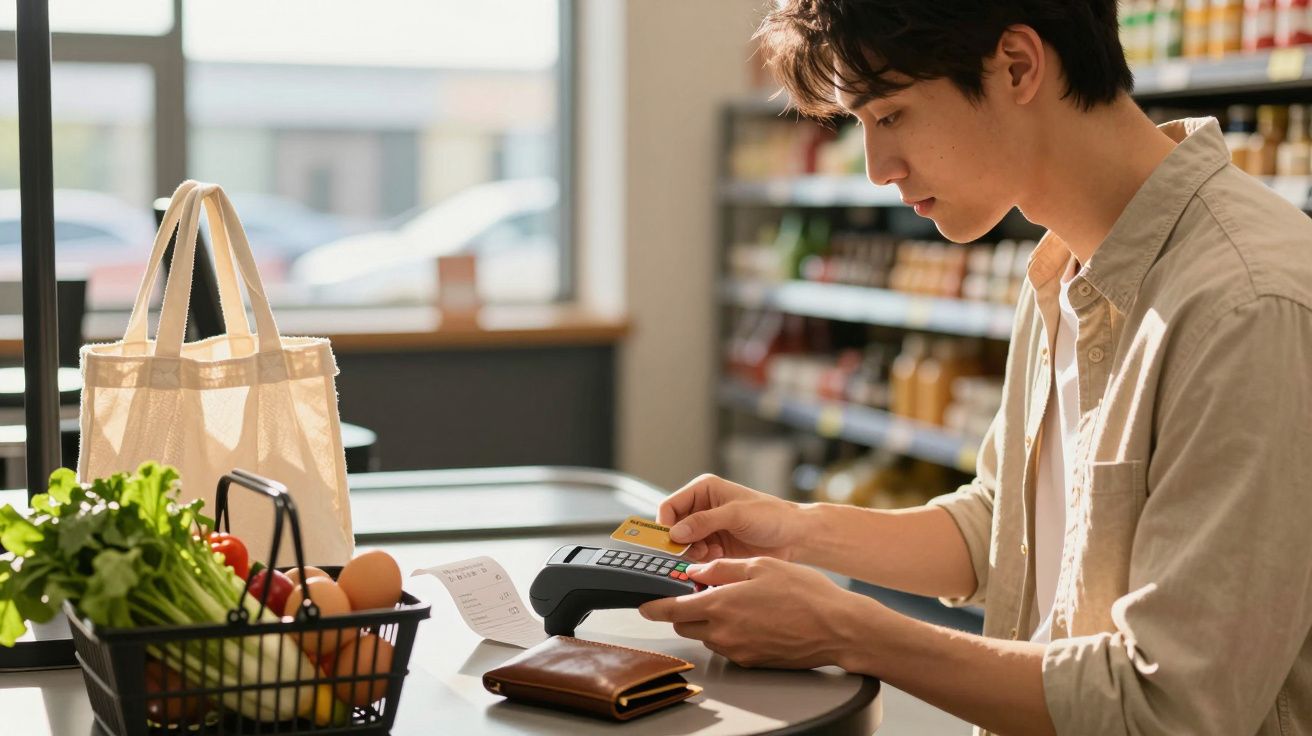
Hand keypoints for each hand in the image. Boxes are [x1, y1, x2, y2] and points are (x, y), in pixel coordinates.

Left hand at [638, 557, 878, 669]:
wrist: (837, 629)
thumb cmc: (805, 594)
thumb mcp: (760, 566)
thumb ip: (723, 568)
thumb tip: (696, 571)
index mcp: (721, 605)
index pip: (672, 609)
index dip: (653, 607)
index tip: (643, 604)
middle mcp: (724, 632)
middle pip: (686, 624)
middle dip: (683, 610)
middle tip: (695, 593)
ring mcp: (737, 650)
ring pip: (706, 635)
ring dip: (708, 620)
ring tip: (733, 601)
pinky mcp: (751, 661)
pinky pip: (727, 645)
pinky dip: (728, 631)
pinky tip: (750, 617)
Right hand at [659, 474, 803, 562]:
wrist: (794, 537)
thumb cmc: (772, 516)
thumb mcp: (736, 514)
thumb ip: (704, 521)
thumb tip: (676, 532)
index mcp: (704, 490)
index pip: (670, 506)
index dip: (666, 524)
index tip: (671, 541)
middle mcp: (702, 508)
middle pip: (673, 527)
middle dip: (680, 541)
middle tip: (693, 551)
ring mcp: (708, 529)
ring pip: (683, 545)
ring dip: (692, 553)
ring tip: (709, 554)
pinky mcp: (715, 547)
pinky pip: (696, 557)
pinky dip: (702, 561)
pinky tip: (717, 558)